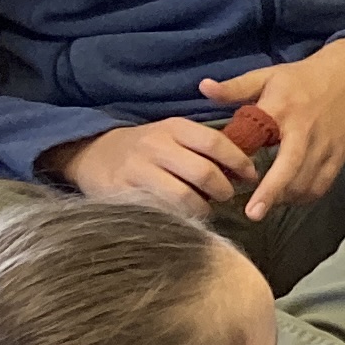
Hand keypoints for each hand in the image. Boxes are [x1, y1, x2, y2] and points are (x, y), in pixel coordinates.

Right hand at [50, 114, 261, 212]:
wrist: (94, 153)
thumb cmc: (148, 148)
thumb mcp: (173, 135)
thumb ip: (205, 147)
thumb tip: (245, 169)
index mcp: (174, 128)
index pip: (216, 142)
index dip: (239, 162)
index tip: (250, 177)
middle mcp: (156, 145)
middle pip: (204, 173)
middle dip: (224, 190)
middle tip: (226, 196)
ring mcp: (137, 169)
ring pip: (184, 196)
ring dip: (203, 208)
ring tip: (205, 209)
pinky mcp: (123, 191)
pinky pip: (160, 210)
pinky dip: (178, 217)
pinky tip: (182, 217)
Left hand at [196, 38, 344, 219]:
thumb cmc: (303, 77)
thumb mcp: (267, 76)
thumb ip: (235, 88)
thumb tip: (203, 88)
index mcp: (282, 111)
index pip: (265, 142)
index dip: (258, 173)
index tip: (244, 192)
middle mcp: (306, 131)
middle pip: (292, 172)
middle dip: (273, 196)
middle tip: (253, 214)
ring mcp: (327, 145)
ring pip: (308, 182)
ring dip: (287, 197)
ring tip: (268, 200)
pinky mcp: (341, 154)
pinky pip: (324, 183)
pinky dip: (307, 195)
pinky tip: (291, 196)